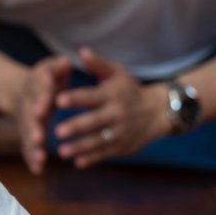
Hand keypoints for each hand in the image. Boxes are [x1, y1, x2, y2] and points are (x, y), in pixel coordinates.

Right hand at [13, 56, 73, 174]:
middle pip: (29, 117)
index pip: (38, 92)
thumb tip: (65, 62)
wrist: (21, 91)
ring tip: (39, 160)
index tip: (42, 110)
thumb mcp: (52, 68)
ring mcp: (26, 121)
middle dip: (33, 128)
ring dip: (32, 147)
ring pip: (27, 135)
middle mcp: (29, 104)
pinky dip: (32, 158)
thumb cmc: (47, 78)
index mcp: (37, 86)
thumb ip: (59, 67)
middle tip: (37, 138)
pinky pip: (29, 147)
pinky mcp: (28, 134)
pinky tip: (38, 170)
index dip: (39, 101)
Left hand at [50, 48, 171, 168]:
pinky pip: (106, 154)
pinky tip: (77, 163)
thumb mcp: (117, 73)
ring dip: (80, 147)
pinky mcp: (122, 147)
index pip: (92, 96)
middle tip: (57, 131)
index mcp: (112, 94)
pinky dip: (92, 159)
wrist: (158, 112)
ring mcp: (120, 132)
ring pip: (98, 141)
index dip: (76, 98)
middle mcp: (117, 114)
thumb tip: (81, 51)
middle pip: (94, 121)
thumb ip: (98, 64)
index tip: (59, 100)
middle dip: (76, 127)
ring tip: (62, 151)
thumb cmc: (129, 89)